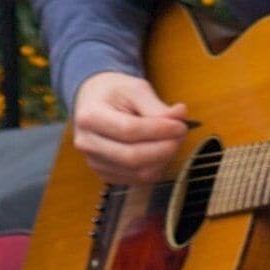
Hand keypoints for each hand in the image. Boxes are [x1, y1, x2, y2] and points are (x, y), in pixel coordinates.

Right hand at [69, 71, 192, 186]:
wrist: (94, 102)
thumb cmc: (114, 93)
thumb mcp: (134, 89)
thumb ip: (156, 105)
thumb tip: (180, 116)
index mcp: (90, 117)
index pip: (129, 130)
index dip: (159, 130)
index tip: (180, 125)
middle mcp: (88, 144)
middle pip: (132, 157)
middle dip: (164, 148)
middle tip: (181, 133)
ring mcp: (95, 162)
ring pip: (137, 173)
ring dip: (163, 159)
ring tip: (172, 140)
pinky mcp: (105, 174)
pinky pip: (137, 180)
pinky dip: (155, 168)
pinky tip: (160, 150)